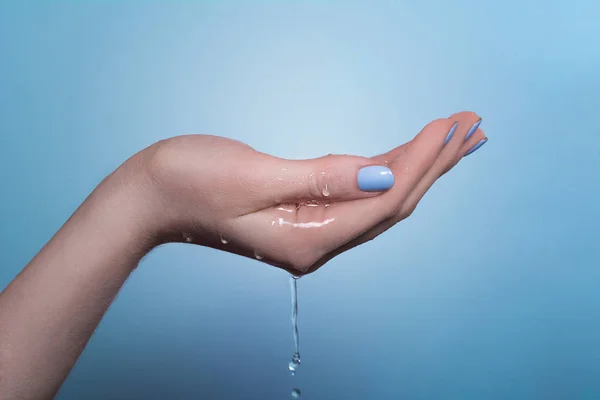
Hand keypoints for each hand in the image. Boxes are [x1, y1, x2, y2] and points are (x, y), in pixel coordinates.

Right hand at [134, 111, 486, 274]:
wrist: (149, 196)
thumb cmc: (189, 183)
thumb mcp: (255, 177)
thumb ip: (323, 179)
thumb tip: (383, 173)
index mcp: (309, 239)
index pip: (384, 198)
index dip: (421, 160)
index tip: (450, 124)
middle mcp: (318, 240)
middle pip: (393, 201)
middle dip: (435, 163)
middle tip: (473, 126)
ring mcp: (313, 229)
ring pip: (381, 196)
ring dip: (419, 165)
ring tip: (455, 136)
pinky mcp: (304, 213)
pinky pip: (358, 192)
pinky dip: (387, 168)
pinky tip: (409, 154)